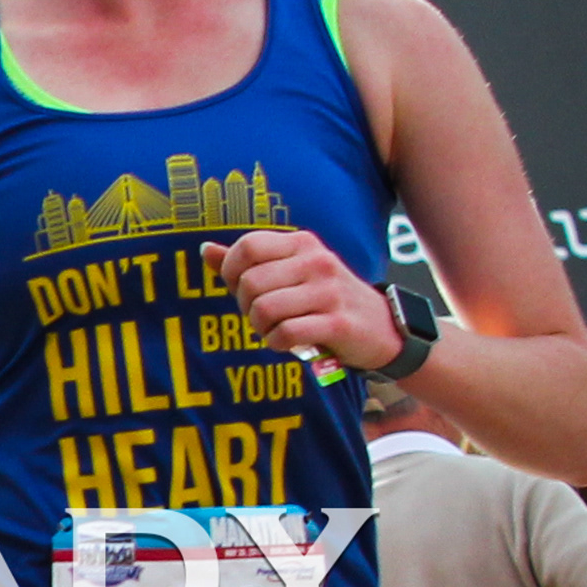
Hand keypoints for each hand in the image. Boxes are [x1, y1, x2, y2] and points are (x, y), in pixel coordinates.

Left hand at [207, 232, 403, 373]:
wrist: (381, 328)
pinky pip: (286, 333)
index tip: (239, 289)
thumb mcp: (291, 272)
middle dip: (245, 306)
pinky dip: (277, 343)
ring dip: (260, 328)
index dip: (231, 271)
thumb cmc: (325, 299)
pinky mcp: (337, 323)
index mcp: (301, 243)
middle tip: (261, 316)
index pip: (247, 246)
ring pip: (264, 309)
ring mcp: (328, 291)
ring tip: (274, 330)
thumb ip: (249, 262)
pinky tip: (286, 342)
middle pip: (250, 282)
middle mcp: (315, 261)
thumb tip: (205, 249)